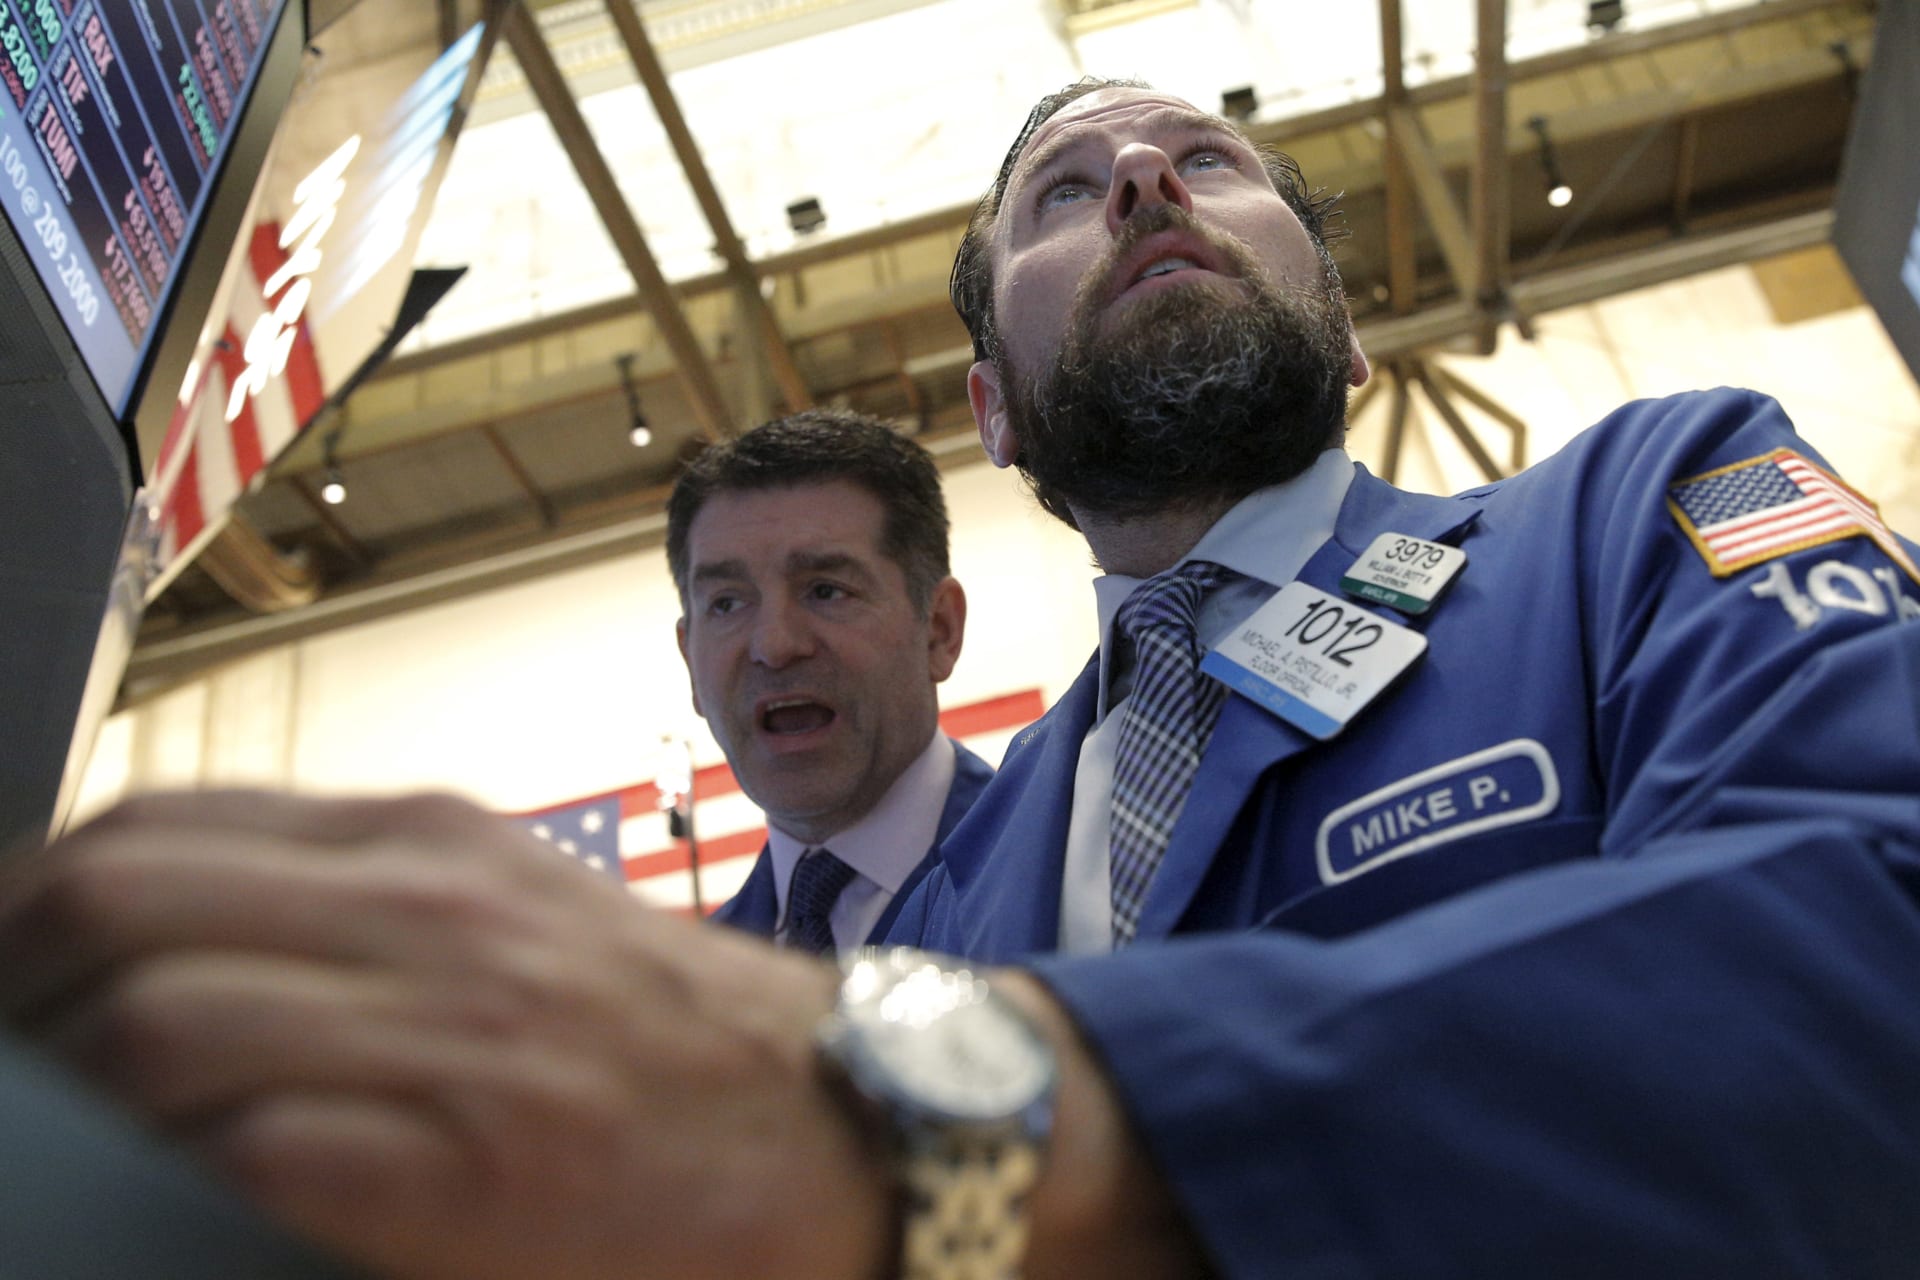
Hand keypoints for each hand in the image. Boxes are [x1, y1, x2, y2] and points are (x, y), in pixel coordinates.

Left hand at [0, 791, 888, 1279]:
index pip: (163, 825)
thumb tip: (197, 942)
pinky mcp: (461, 1171)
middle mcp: (427, 911)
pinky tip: (148, 1199)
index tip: (6, 964)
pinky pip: (243, 1153)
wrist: (845, 1122)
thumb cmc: (676, 1033)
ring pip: (156, 1021)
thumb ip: (375, 903)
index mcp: (431, 844)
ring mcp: (447, 1034)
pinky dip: (159, 1177)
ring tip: (39, 1138)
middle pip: (123, 899)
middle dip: (12, 976)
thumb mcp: (520, 913)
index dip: (37, 896)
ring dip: (60, 1084)